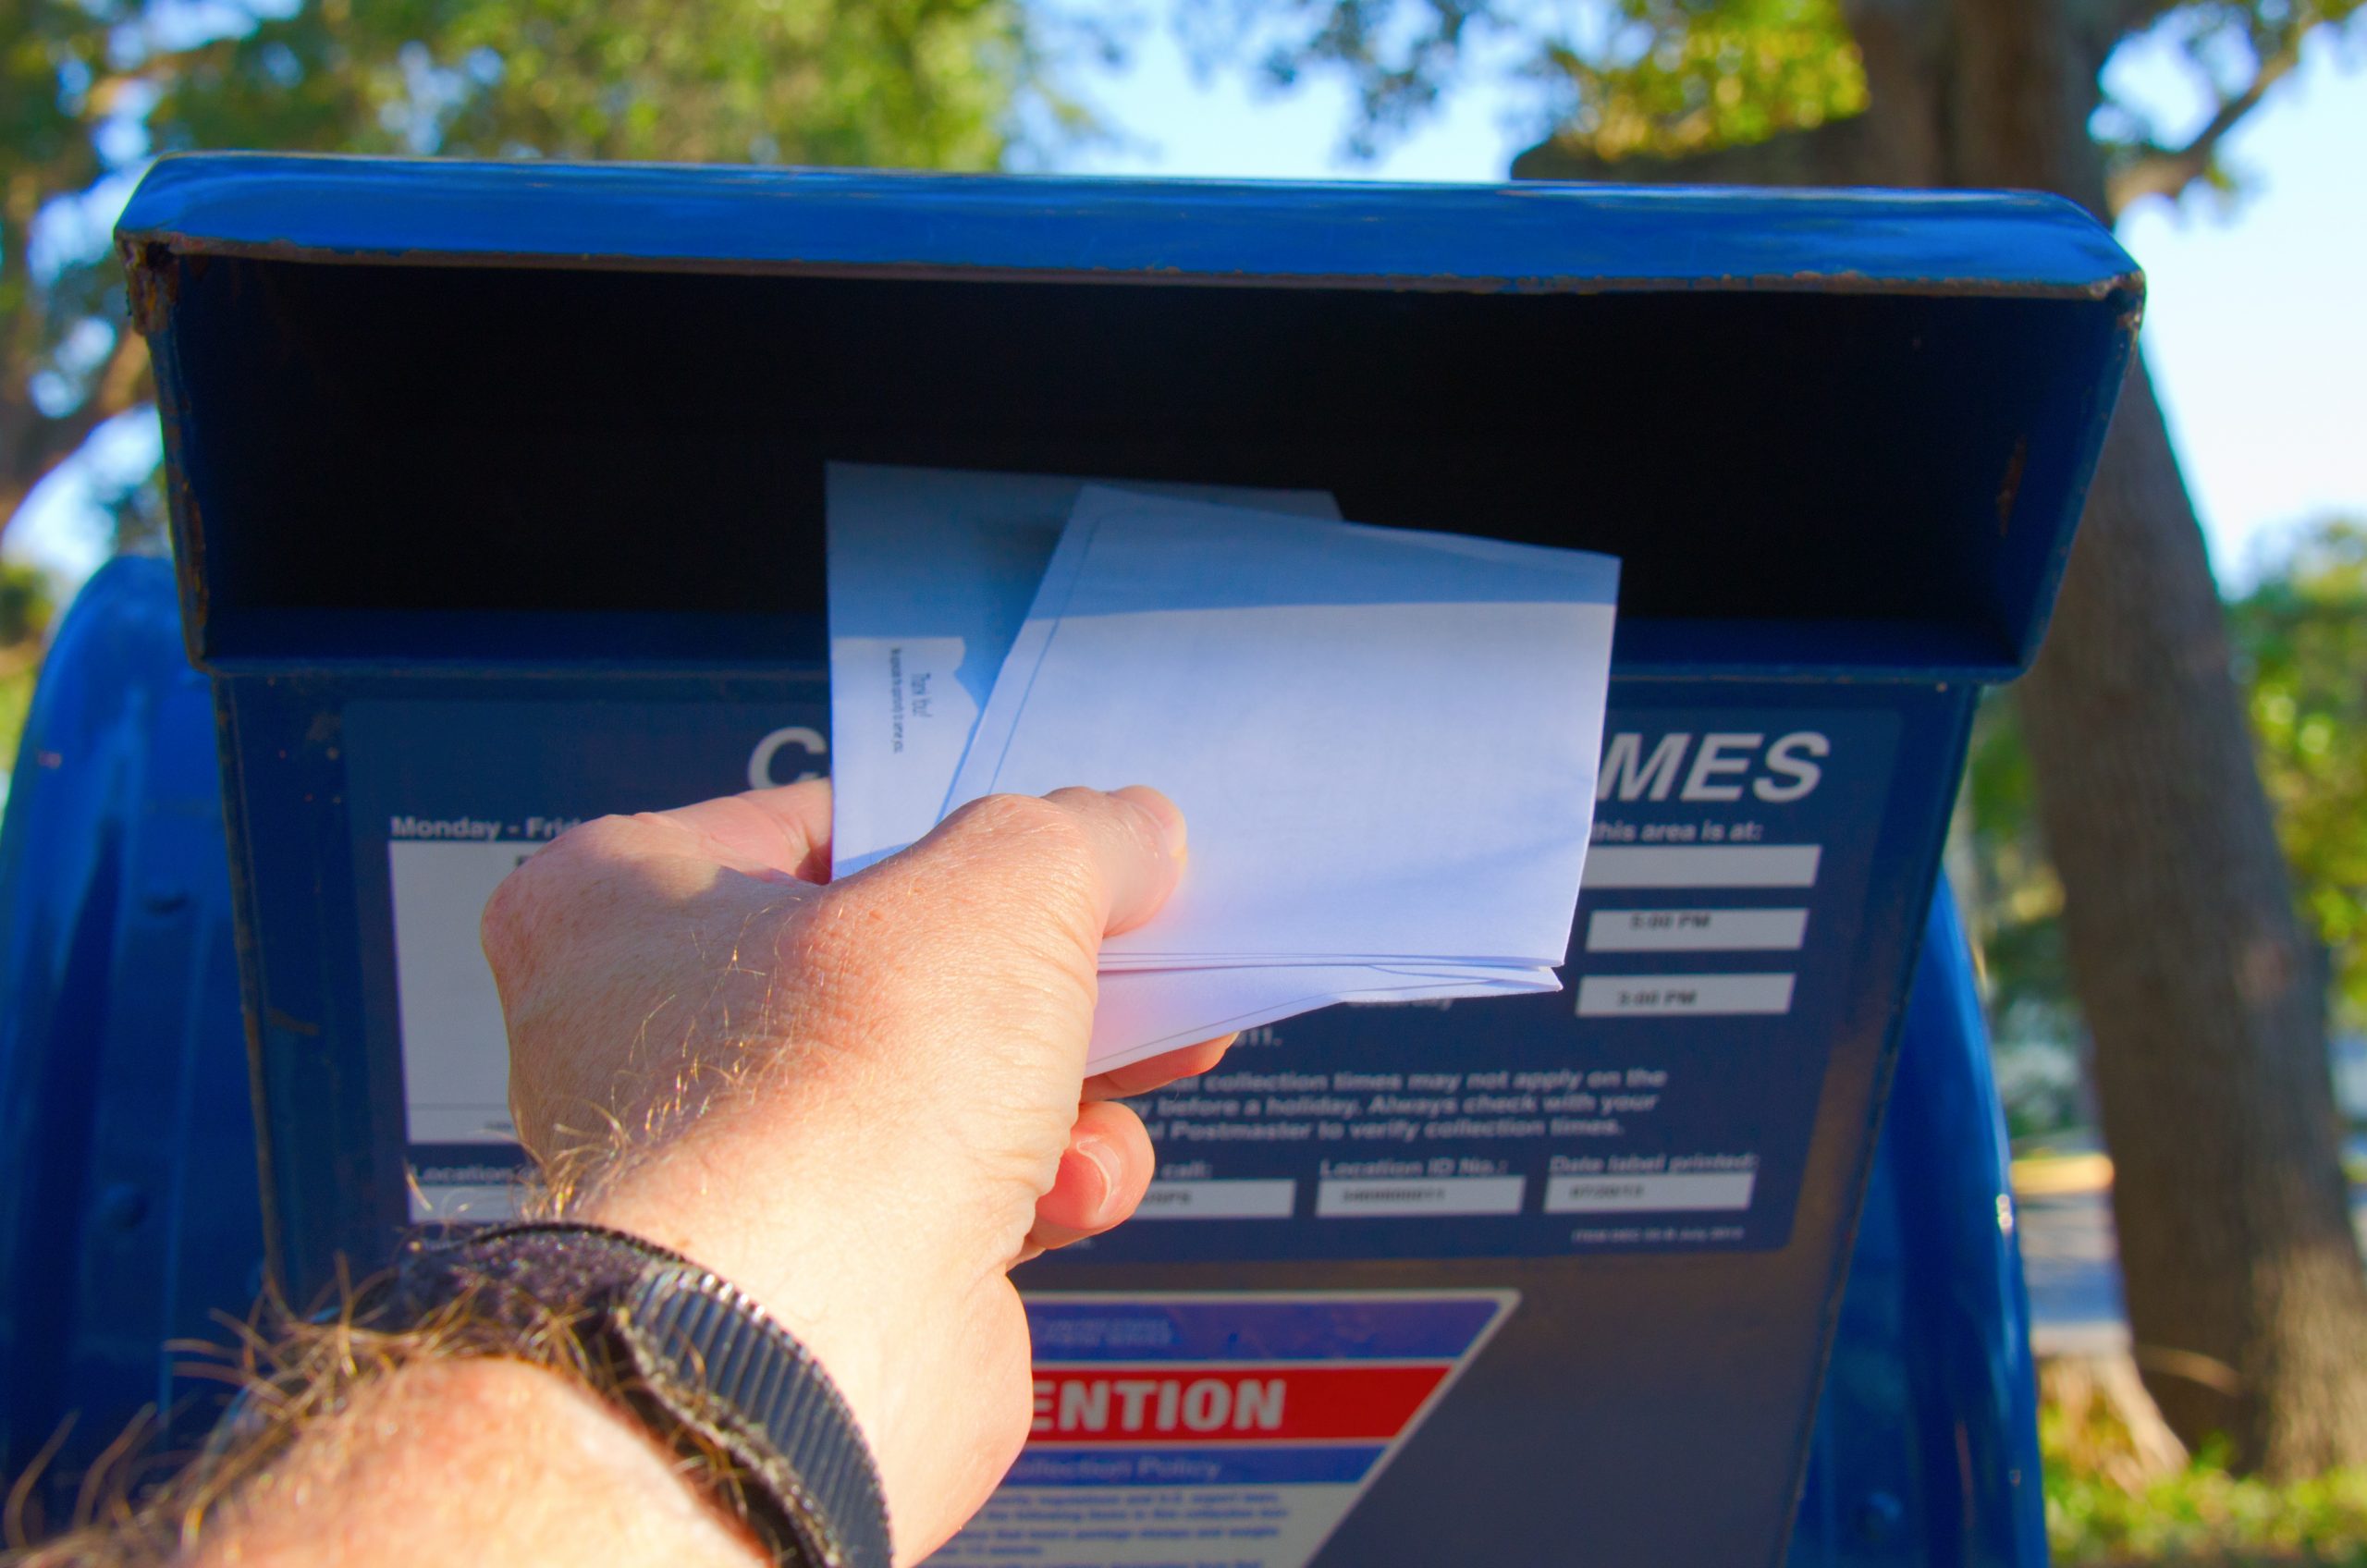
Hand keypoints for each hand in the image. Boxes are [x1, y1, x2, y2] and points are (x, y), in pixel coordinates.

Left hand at [478, 781, 1231, 1563]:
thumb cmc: (821, 1108)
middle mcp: (657, 1035)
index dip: (961, 821)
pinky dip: (1042, 1186)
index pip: (822, 823)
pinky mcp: (829, 1265)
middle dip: (1044, 964)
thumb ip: (1075, 838)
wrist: (799, 1358)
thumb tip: (1129, 833)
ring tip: (1145, 1057)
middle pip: (902, 956)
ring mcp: (745, 1163)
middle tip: (1136, 940)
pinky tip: (1071, 1185)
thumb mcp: (999, 888)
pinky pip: (965, 1193)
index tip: (1057, 833)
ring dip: (1067, 1077)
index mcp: (624, 903)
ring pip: (950, 1080)